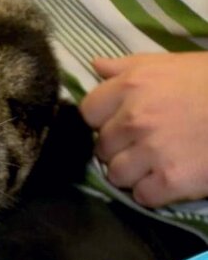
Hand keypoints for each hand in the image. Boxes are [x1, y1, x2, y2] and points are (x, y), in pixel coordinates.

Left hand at [80, 52, 207, 206]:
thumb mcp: (169, 63)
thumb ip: (126, 67)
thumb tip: (94, 66)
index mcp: (130, 87)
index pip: (88, 113)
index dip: (102, 121)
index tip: (119, 123)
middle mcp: (135, 119)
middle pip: (101, 147)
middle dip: (119, 148)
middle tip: (143, 145)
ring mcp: (152, 151)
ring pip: (116, 175)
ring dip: (132, 173)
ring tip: (155, 164)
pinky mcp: (172, 180)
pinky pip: (142, 196)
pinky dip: (153, 193)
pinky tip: (169, 179)